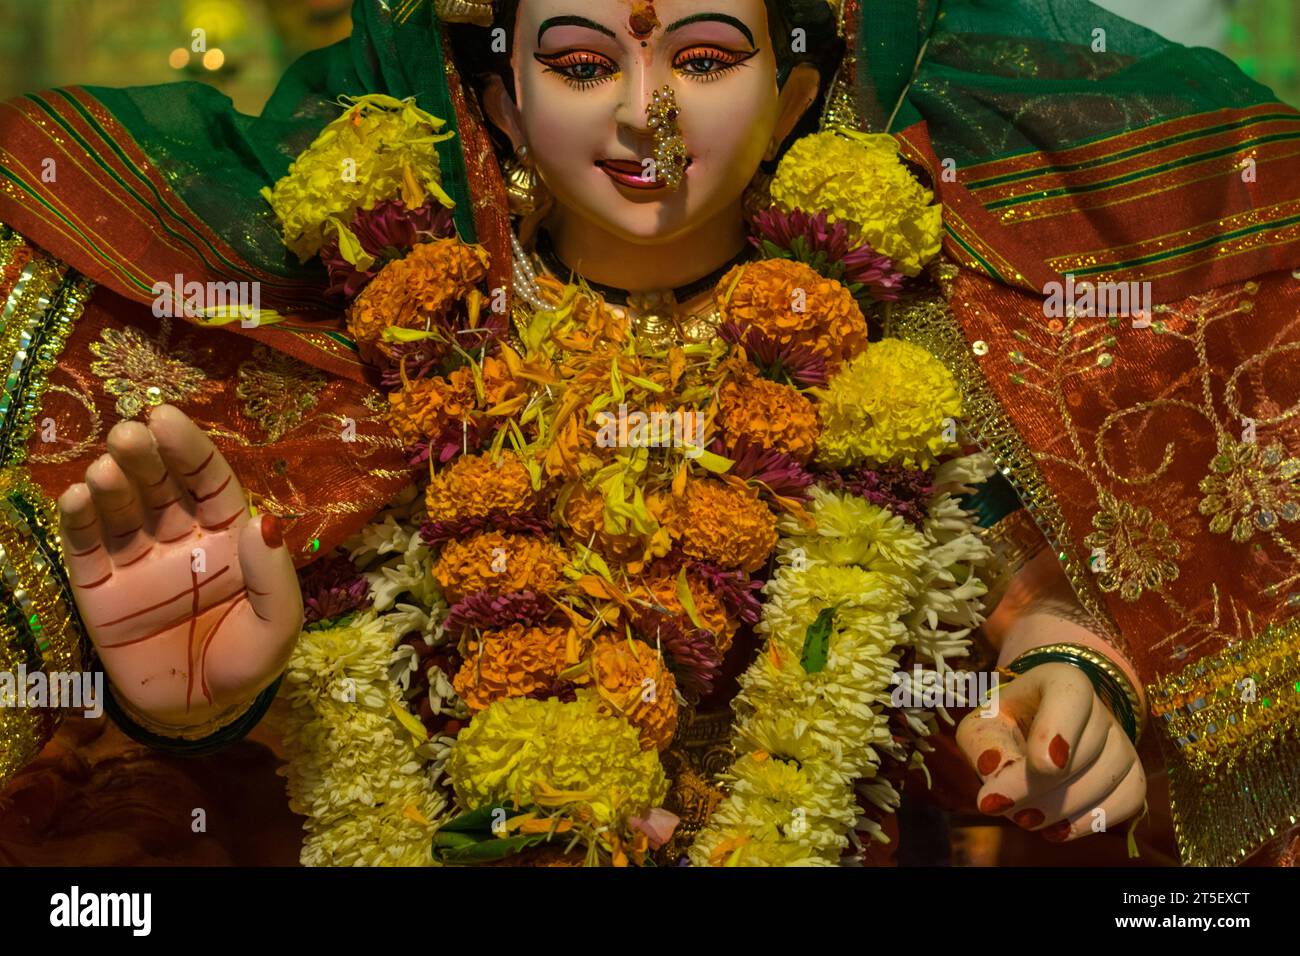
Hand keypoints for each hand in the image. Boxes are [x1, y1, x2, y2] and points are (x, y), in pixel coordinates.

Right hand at [57, 404, 301, 731]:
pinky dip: (79, 520)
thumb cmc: (246, 661)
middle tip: (129, 434)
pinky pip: (87, 548)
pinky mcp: (99, 589)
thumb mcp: (278, 625)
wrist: (199, 712)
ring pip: (122, 509)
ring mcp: (137, 561)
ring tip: (107, 469)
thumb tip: (262, 521)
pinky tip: (77, 496)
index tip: (166, 417)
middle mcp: (179, 537)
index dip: (189, 449)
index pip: (207, 481)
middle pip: (160, 486)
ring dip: (112, 484)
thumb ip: (273, 576)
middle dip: (145, 456)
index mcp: (226, 536)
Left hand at [956, 661, 1144, 842]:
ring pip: (1105, 780)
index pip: (1070, 696)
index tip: (1042, 766)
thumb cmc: (1007, 724)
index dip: (1059, 731)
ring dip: (1060, 809)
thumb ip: (984, 747)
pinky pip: (1126, 802)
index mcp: (1062, 680)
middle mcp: (1100, 707)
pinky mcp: (1133, 774)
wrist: (1036, 730)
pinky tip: (1055, 829)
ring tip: (1022, 818)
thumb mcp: (983, 725)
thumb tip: (995, 778)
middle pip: (1083, 752)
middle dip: (1039, 788)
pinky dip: (1090, 822)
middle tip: (999, 806)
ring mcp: (1122, 741)